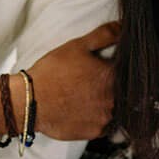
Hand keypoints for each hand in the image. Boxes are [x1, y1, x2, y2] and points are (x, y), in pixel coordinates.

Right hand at [0, 22, 117, 139]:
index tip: (103, 67)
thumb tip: (122, 26)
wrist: (30, 101)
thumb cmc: (52, 72)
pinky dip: (96, 117)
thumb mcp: (77, 46)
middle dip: (110, 85)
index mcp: (113, 75)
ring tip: (84, 95)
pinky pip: (103, 124)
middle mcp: (114, 99)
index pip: (128, 70)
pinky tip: (82, 108)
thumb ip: (104, 35)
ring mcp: (106, 117)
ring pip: (114, 108)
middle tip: (90, 82)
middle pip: (122, 90)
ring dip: (105, 102)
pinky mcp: (95, 132)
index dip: (115, 67)